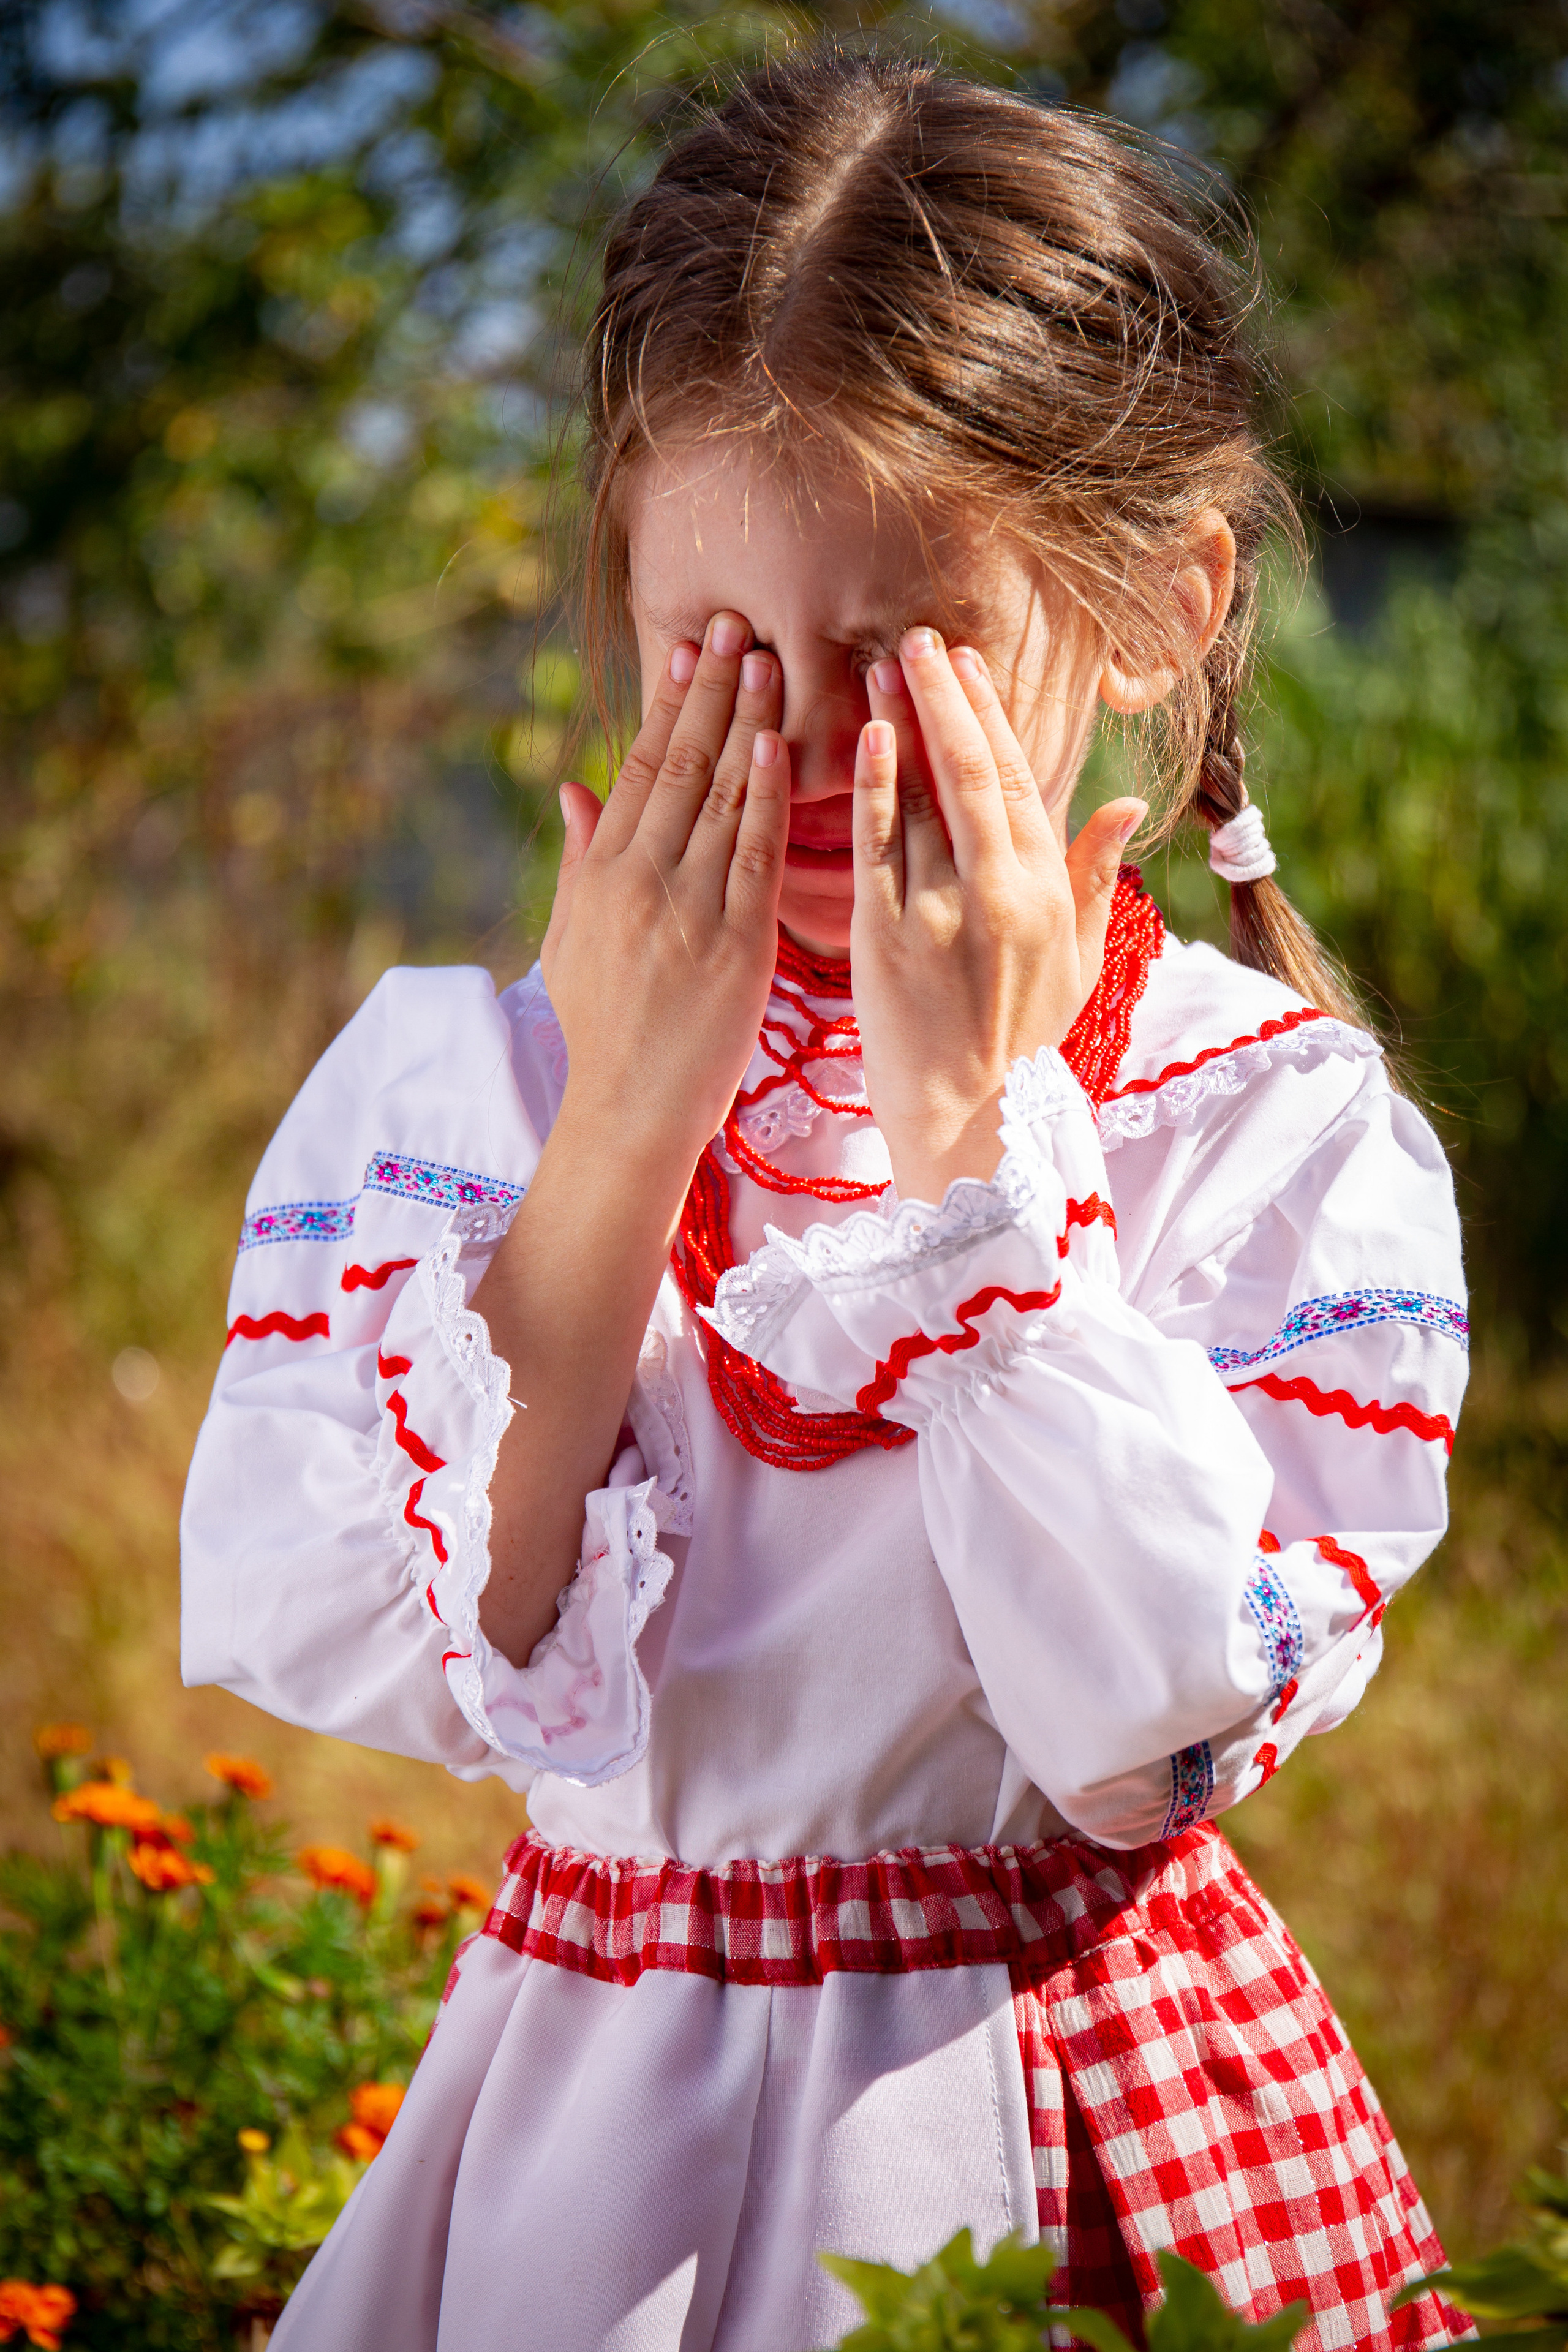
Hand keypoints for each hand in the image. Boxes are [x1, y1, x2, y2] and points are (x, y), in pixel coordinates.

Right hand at [540, 610, 791, 1172]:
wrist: (631, 1108)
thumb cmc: (605, 1029)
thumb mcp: (571, 939)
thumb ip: (580, 859)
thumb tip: (576, 786)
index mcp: (603, 873)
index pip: (642, 768)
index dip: (670, 703)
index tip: (691, 648)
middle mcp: (642, 879)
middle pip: (682, 765)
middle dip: (712, 690)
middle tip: (737, 623)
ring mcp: (690, 908)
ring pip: (721, 797)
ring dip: (747, 722)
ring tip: (770, 659)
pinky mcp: (737, 943)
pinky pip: (756, 855)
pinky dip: (766, 797)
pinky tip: (780, 745)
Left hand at [850, 628, 1143, 1203]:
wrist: (970, 1120)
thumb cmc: (1021, 1040)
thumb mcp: (1079, 962)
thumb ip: (1096, 879)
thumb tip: (1126, 808)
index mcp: (1047, 893)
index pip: (1020, 783)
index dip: (992, 717)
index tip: (968, 663)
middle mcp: (1000, 894)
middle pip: (975, 773)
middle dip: (947, 699)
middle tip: (920, 637)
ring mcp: (942, 914)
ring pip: (924, 799)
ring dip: (901, 723)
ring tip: (879, 664)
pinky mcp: (886, 938)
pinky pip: (877, 847)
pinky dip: (873, 787)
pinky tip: (864, 735)